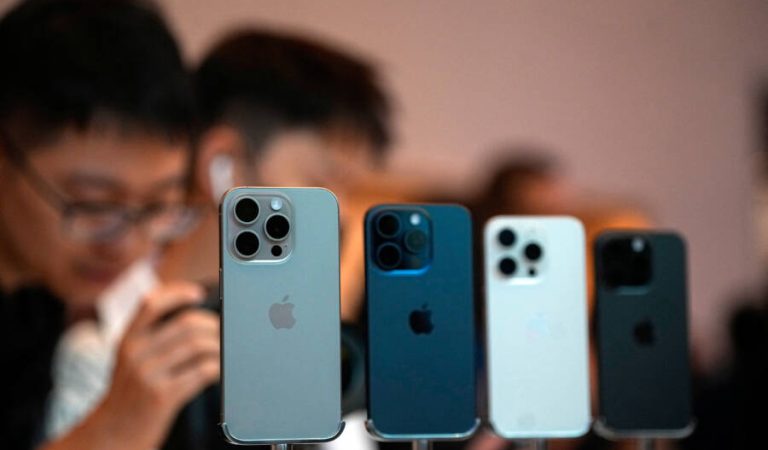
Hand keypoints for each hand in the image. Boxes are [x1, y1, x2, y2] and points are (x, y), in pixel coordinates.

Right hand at [41, 282, 219, 449]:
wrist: (112, 435)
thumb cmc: (129, 395)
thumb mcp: (129, 361)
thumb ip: (150, 338)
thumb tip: (193, 320)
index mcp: (126, 340)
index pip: (151, 303)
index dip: (177, 293)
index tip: (198, 293)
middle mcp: (135, 354)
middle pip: (186, 324)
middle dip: (213, 325)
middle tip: (223, 331)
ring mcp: (148, 375)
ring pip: (198, 346)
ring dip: (219, 348)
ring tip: (224, 352)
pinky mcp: (163, 396)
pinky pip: (202, 371)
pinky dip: (217, 368)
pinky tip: (219, 371)